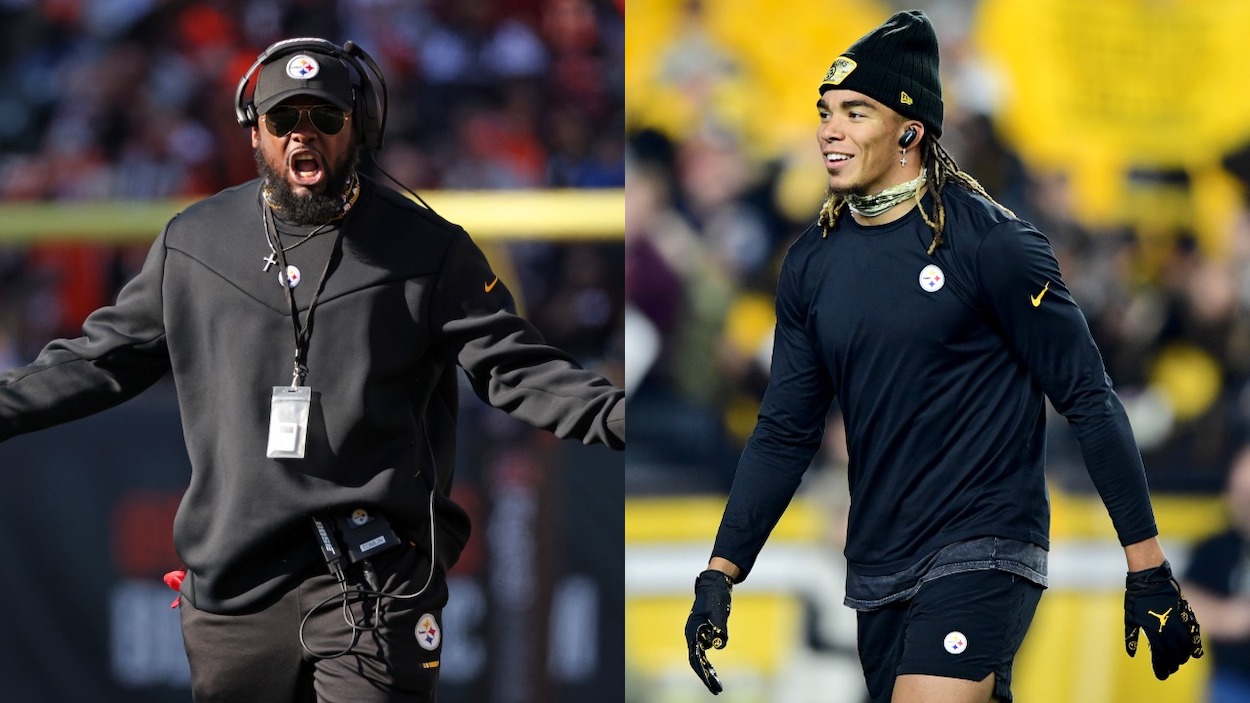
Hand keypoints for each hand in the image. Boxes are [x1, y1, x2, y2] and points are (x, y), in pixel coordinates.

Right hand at [684, 569, 732, 693]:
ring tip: (717, 685)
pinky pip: (705, 652)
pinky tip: (714, 673)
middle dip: (705, 677)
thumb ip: (719, 630)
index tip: (710, 683)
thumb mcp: (719, 614)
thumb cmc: (715, 598)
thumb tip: (719, 645)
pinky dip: (709, 664)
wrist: (714, 585)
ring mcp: (697, 635)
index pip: (696, 657)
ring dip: (708, 672)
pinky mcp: (703, 633)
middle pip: (696, 661)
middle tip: (716, 690)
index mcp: (693, 631)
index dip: (703, 672)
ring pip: (700, 658)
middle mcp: (692, 635)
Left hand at [1124, 560, 1203, 678]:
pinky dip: (1195, 645)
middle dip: (1172, 664)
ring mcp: (1179, 622)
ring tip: (1179, 662)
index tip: (1161, 675)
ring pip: (1185, 646)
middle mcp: (1168, 629)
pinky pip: (1194, 634)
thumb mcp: (1130, 617)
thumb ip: (1132, 637)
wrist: (1150, 578)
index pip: (1160, 655)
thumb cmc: (1137, 597)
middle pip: (1174, 653)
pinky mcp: (1186, 615)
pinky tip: (1196, 653)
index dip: (1161, 667)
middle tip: (1170, 670)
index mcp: (1154, 631)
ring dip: (1183, 656)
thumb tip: (1131, 655)